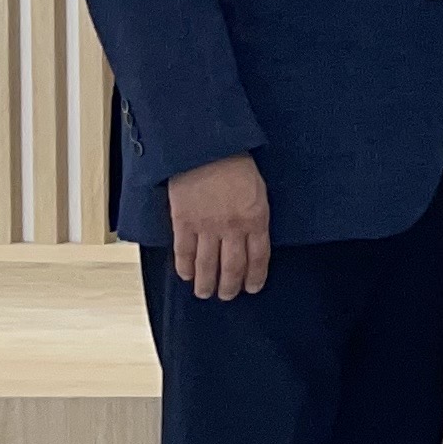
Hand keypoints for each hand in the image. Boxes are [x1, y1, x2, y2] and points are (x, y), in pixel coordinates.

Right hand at [165, 153, 271, 302]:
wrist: (205, 147)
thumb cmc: (236, 164)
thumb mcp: (259, 190)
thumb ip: (256, 217)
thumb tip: (253, 240)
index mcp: (256, 219)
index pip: (258, 258)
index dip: (255, 277)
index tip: (252, 288)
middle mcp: (232, 227)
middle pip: (232, 267)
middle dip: (230, 287)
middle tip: (227, 296)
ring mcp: (206, 226)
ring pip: (207, 265)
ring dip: (207, 283)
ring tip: (206, 293)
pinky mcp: (183, 221)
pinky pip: (183, 252)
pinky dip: (184, 267)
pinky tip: (186, 276)